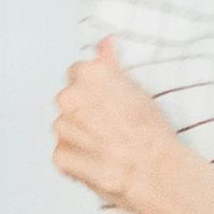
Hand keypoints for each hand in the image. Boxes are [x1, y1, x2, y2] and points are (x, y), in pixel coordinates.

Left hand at [51, 41, 177, 210]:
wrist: (152, 170)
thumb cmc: (149, 131)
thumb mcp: (135, 87)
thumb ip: (110, 64)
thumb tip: (104, 43)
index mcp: (87, 74)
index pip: (79, 74)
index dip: (95, 91)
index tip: (108, 103)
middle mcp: (69, 96)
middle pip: (69, 101)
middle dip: (84, 113)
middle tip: (111, 127)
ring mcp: (62, 127)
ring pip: (65, 128)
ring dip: (80, 136)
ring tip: (107, 146)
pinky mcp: (60, 155)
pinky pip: (64, 154)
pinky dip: (77, 160)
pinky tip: (99, 161)